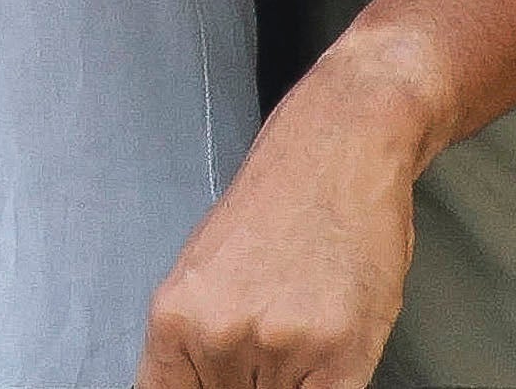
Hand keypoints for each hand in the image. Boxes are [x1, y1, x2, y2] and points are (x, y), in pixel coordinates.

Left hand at [138, 64, 424, 388]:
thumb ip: (196, 347)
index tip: (216, 382)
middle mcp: (219, 335)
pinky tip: (328, 349)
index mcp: (175, 320)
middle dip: (251, 379)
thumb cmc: (276, 205)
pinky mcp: (339, 350)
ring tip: (302, 323)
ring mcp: (279, 345)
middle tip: (270, 336)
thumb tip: (194, 382)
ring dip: (295, 378)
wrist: (336, 150)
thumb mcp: (206, 278)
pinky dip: (328, 384)